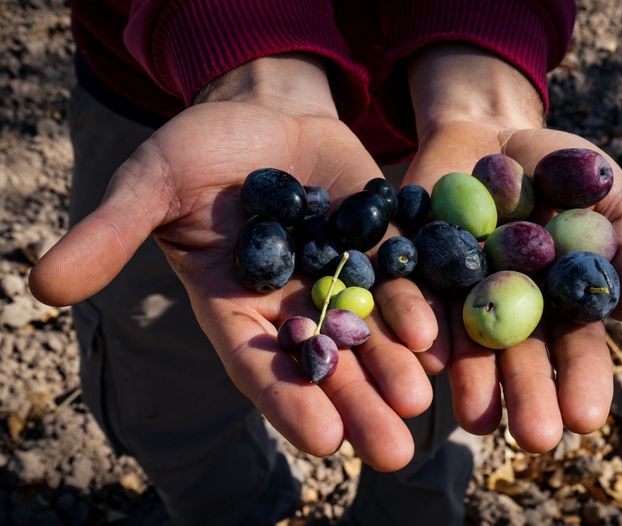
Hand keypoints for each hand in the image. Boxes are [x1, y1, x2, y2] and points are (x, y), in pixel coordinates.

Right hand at [29, 55, 437, 470]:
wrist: (263, 111)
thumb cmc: (200, 148)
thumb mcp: (151, 183)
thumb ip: (110, 234)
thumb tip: (41, 286)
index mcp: (236, 304)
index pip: (260, 363)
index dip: (289, 400)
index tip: (322, 442)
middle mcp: (292, 302)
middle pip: (327, 362)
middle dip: (359, 404)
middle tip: (393, 453)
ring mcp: (340, 274)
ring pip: (372, 331)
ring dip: (398, 367)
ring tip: (423, 403)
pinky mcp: (379, 242)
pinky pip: (402, 279)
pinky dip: (420, 305)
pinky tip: (441, 336)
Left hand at [403, 44, 621, 451]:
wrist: (491, 129)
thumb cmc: (559, 165)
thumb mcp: (605, 193)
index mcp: (554, 300)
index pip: (573, 347)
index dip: (581, 381)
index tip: (586, 420)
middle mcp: (505, 307)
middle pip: (517, 356)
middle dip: (526, 395)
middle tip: (533, 439)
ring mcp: (458, 290)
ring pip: (465, 341)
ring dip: (471, 380)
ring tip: (476, 420)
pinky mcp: (414, 267)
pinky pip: (415, 298)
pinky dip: (421, 325)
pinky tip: (428, 359)